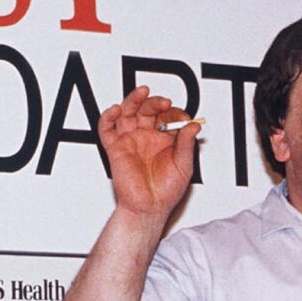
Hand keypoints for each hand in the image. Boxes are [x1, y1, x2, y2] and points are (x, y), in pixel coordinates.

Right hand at [98, 86, 201, 217]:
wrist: (150, 208)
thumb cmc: (167, 190)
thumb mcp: (184, 165)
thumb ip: (187, 144)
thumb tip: (194, 125)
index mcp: (165, 139)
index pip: (168, 116)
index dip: (175, 113)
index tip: (183, 117)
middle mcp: (147, 136)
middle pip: (148, 110)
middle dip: (155, 103)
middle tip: (164, 103)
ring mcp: (131, 140)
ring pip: (127, 112)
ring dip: (133, 100)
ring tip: (142, 93)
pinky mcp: (115, 148)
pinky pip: (107, 129)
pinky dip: (108, 117)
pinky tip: (116, 110)